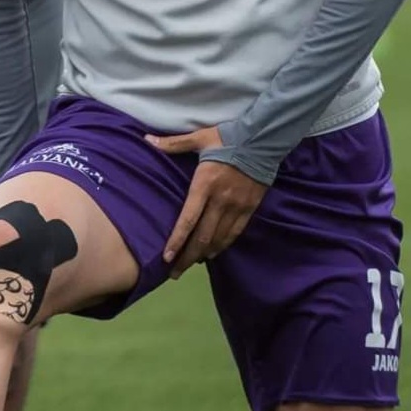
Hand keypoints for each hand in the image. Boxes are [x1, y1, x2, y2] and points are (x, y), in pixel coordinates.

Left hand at [145, 127, 266, 277]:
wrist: (263, 139)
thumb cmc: (228, 138)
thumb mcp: (199, 137)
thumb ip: (173, 143)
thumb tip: (147, 139)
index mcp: (205, 185)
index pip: (188, 219)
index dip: (177, 241)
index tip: (167, 258)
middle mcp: (220, 200)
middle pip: (202, 236)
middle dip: (187, 257)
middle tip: (174, 273)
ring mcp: (236, 206)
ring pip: (218, 238)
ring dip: (203, 254)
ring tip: (190, 265)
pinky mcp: (249, 208)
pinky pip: (234, 233)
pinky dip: (222, 245)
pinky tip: (213, 252)